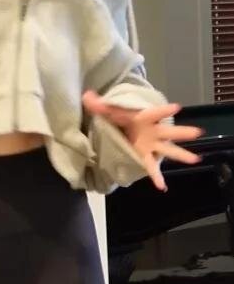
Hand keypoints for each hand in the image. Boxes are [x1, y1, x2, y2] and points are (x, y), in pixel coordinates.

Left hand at [82, 90, 204, 191]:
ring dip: (181, 155)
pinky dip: (157, 177)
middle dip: (182, 132)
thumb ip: (97, 105)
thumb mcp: (107, 110)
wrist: (120, 126)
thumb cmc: (117, 115)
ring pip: (168, 150)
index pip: (156, 112)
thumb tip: (86, 96)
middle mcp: (151, 131)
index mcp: (143, 117)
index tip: (177, 107)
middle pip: (169, 132)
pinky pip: (152, 168)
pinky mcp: (145, 156)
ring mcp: (150, 145)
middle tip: (197, 132)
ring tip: (196, 159)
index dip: (165, 110)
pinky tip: (162, 187)